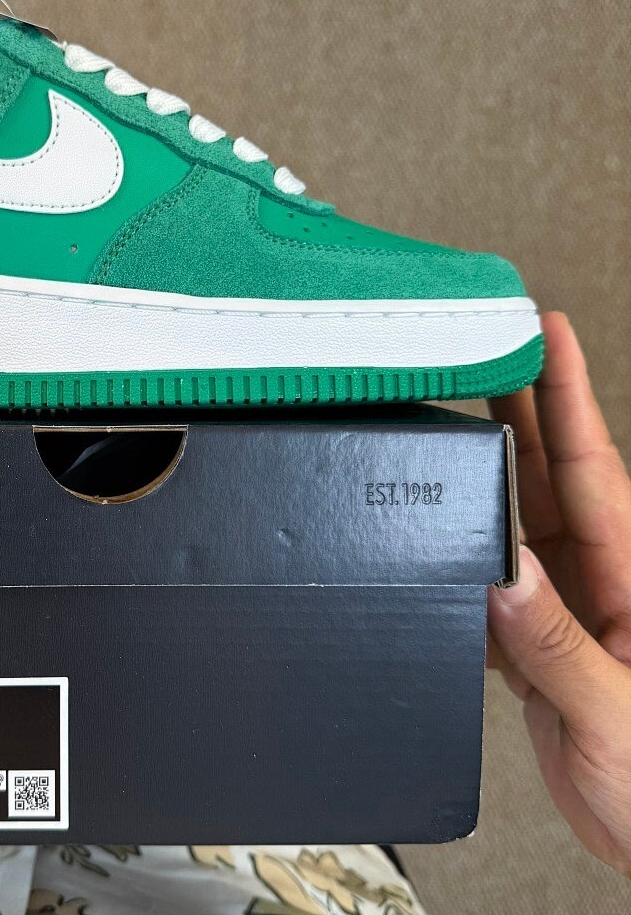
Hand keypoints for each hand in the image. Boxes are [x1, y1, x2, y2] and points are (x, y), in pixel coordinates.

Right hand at [488, 312, 630, 874]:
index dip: (567, 393)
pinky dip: (458, 554)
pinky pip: (490, 581)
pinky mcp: (538, 641)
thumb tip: (498, 569)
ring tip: (447, 422)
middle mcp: (597, 580)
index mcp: (630, 580)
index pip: (591, 466)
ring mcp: (566, 607)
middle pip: (547, 474)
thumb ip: (554, 641)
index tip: (544, 331)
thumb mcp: (613, 713)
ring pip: (514, 521)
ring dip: (482, 472)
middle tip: (483, 349)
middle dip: (517, 406)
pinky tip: (433, 540)